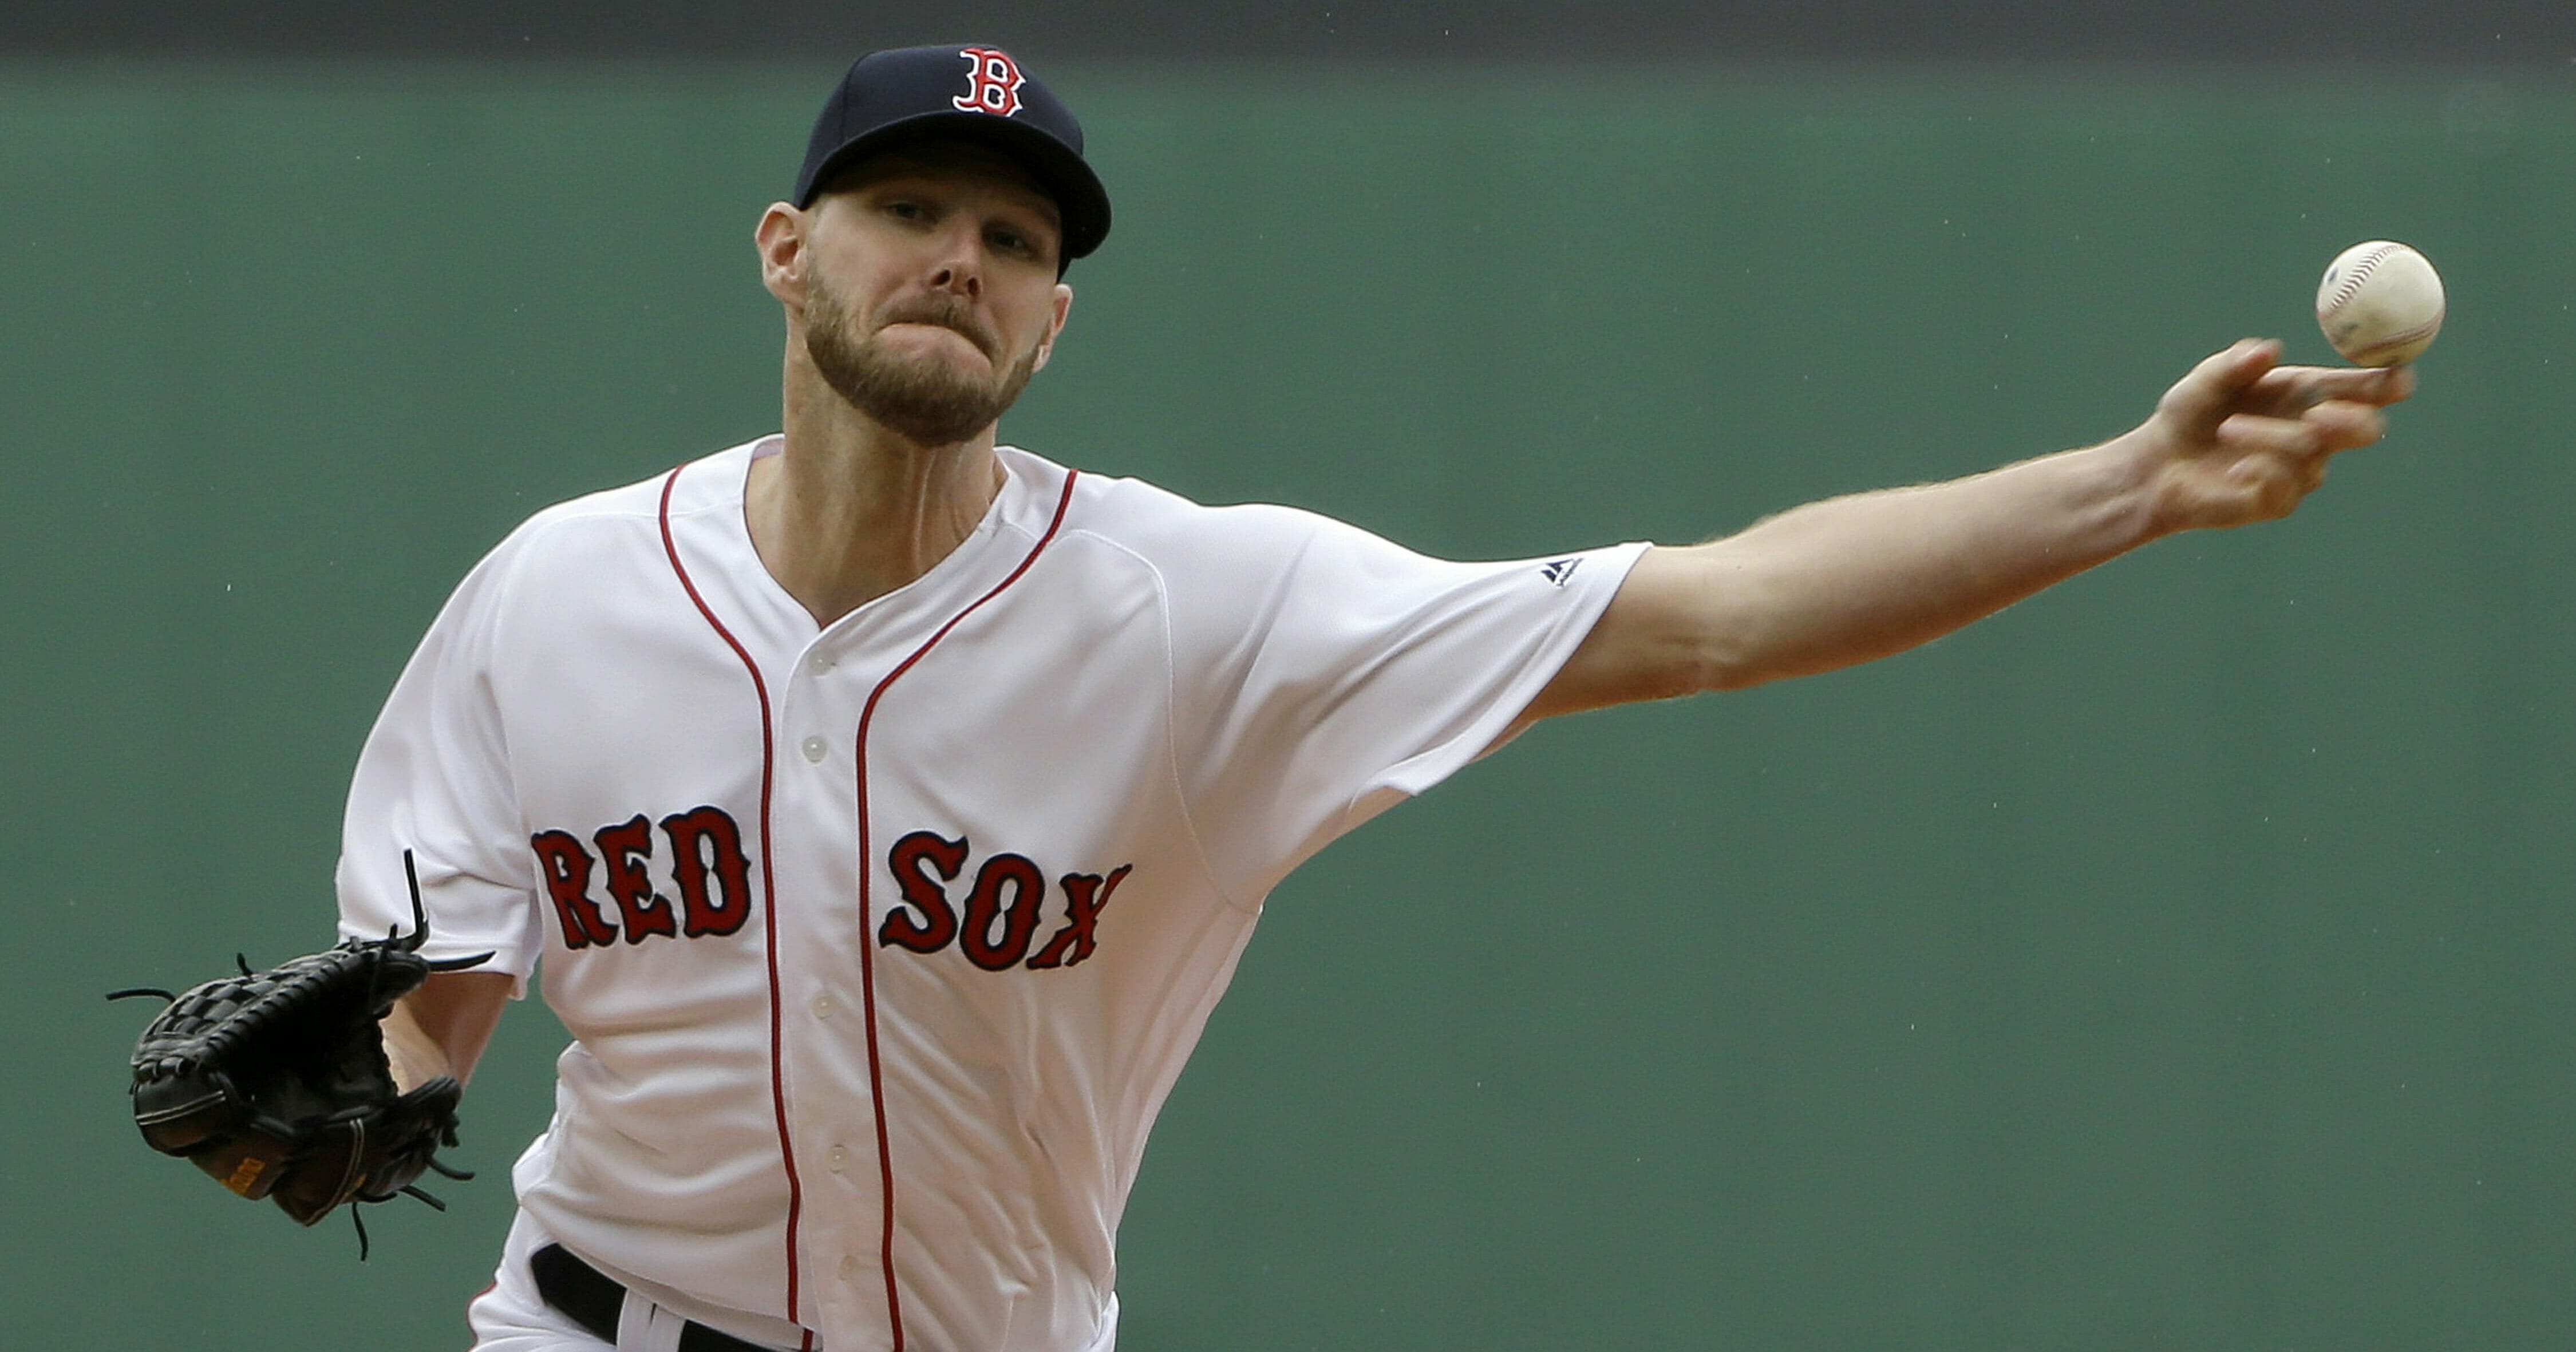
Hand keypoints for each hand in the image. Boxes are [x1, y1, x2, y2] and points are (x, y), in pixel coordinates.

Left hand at [2125, 338, 2414, 531]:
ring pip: (2313, 454)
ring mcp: (2299, 470)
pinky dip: (2264, 472)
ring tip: (2228, 429)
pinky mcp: (2277, 503)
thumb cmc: (2188, 413)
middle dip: (2353, 419)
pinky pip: (2287, 488)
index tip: (2399, 379)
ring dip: (2272, 438)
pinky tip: (2236, 469)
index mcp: (2308, 393)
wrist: (2155, 462)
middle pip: (2364, 429)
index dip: (2388, 383)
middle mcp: (2313, 432)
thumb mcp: (2206, 380)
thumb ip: (2235, 363)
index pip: (2364, 389)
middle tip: (2320, 412)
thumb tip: (2269, 350)